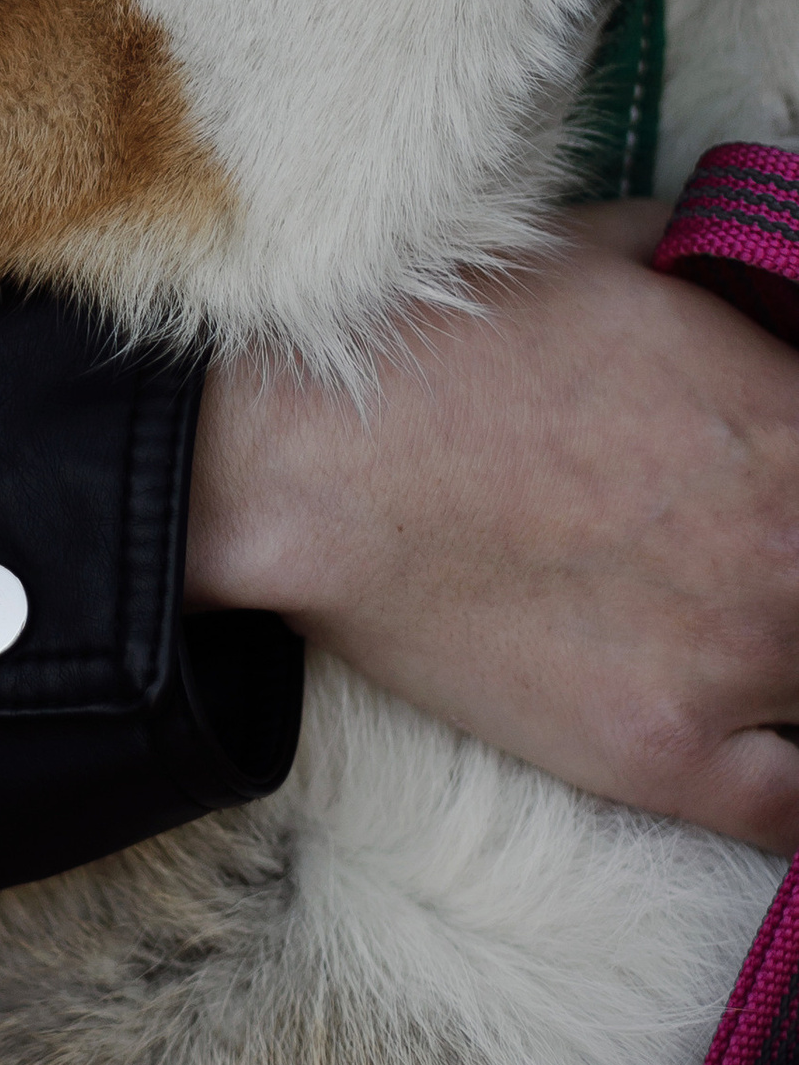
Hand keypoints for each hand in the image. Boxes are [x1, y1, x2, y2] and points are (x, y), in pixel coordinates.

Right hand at [189, 205, 798, 844]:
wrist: (313, 459)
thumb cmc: (448, 342)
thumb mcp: (603, 251)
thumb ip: (709, 268)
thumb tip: (743, 273)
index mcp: (794, 426)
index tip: (774, 479)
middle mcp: (793, 556)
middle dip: (792, 563)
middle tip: (738, 552)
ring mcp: (734, 667)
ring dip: (788, 658)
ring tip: (720, 624)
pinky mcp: (659, 756)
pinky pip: (794, 813)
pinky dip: (790, 780)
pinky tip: (761, 738)